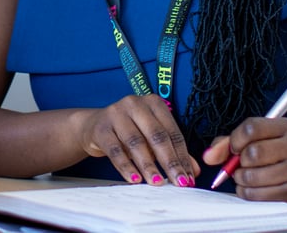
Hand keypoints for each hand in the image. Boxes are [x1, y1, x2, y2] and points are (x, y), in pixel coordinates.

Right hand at [76, 94, 199, 186]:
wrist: (93, 126)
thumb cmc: (128, 132)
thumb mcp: (151, 138)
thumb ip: (173, 151)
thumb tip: (193, 171)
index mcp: (153, 103)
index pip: (173, 132)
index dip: (182, 156)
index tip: (188, 178)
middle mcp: (135, 104)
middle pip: (157, 135)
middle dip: (170, 162)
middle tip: (178, 182)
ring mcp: (116, 113)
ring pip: (136, 142)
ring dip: (149, 165)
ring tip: (158, 182)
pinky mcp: (100, 128)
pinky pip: (115, 150)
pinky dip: (126, 166)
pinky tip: (134, 179)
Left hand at [202, 117, 286, 201]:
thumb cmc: (269, 152)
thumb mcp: (251, 139)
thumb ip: (226, 143)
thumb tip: (208, 157)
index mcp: (285, 126)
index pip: (252, 128)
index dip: (236, 139)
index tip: (234, 147)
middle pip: (253, 152)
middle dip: (239, 161)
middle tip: (240, 163)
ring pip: (253, 176)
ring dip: (240, 178)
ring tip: (243, 175)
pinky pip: (257, 195)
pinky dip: (246, 192)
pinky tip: (249, 187)